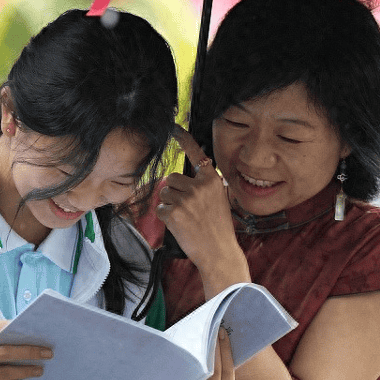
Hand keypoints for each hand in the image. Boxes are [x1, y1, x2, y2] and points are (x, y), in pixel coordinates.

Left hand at [157, 125, 250, 295]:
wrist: (219, 253)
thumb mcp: (219, 200)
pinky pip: (160, 209)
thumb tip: (182, 179)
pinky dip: (165, 218)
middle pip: (172, 179)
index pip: (196, 154)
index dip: (184, 139)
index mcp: (212, 180)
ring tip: (185, 218)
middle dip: (174, 192)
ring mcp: (186, 199)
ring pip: (164, 193)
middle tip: (187, 209)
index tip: (173, 126)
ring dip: (169, 205)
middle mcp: (199, 186)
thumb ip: (204, 185)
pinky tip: (180, 225)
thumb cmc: (218, 229)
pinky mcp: (174, 213)